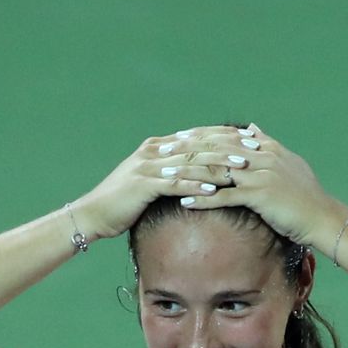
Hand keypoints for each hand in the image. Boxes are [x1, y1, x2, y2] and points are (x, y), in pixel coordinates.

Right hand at [72, 126, 250, 238]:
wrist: (93, 213)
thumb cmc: (123, 200)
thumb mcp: (149, 179)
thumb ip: (171, 170)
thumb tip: (198, 169)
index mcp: (158, 146)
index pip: (198, 135)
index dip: (225, 135)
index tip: (250, 138)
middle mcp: (154, 151)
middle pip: (198, 144)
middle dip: (228, 146)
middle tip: (254, 149)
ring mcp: (148, 166)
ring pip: (191, 162)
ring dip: (218, 164)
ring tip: (242, 168)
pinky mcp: (144, 184)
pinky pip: (176, 183)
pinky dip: (196, 185)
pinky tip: (215, 189)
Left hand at [179, 123, 347, 246]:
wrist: (322, 217)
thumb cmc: (305, 194)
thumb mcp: (288, 162)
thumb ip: (267, 143)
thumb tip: (251, 127)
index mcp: (266, 148)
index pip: (227, 135)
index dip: (201, 135)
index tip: (179, 135)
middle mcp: (261, 156)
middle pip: (216, 147)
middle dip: (187, 148)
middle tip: (164, 151)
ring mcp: (259, 175)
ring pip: (216, 169)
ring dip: (189, 171)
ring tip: (166, 174)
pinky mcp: (258, 196)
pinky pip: (224, 195)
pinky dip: (203, 198)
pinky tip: (184, 200)